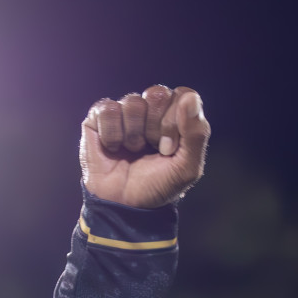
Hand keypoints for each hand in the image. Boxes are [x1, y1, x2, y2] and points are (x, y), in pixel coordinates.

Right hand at [80, 85, 210, 208]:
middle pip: (158, 93)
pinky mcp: (100, 117)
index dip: (176, 121)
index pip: (184, 95)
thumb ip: (196, 134)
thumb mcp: (188, 167)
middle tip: (153, 149)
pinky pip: (108, 109)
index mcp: (177, 116)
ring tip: (133, 151)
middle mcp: (152, 108)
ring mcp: (126, 111)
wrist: (126, 204)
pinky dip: (112, 134)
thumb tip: (190, 98)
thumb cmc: (159, 185)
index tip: (170, 148)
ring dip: (134, 134)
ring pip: (133, 102)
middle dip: (156, 127)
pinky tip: (113, 148)